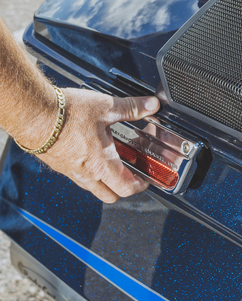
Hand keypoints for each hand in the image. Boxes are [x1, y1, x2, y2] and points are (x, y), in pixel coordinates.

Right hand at [39, 88, 159, 203]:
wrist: (31, 113)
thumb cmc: (65, 114)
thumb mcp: (106, 107)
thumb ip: (132, 108)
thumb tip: (151, 105)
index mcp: (102, 165)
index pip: (126, 188)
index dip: (141, 185)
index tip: (147, 178)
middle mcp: (86, 174)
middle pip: (110, 195)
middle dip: (124, 188)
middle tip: (133, 173)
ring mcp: (70, 171)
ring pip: (93, 187)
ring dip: (106, 180)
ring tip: (114, 161)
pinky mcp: (58, 165)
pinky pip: (79, 176)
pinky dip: (90, 171)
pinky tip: (92, 152)